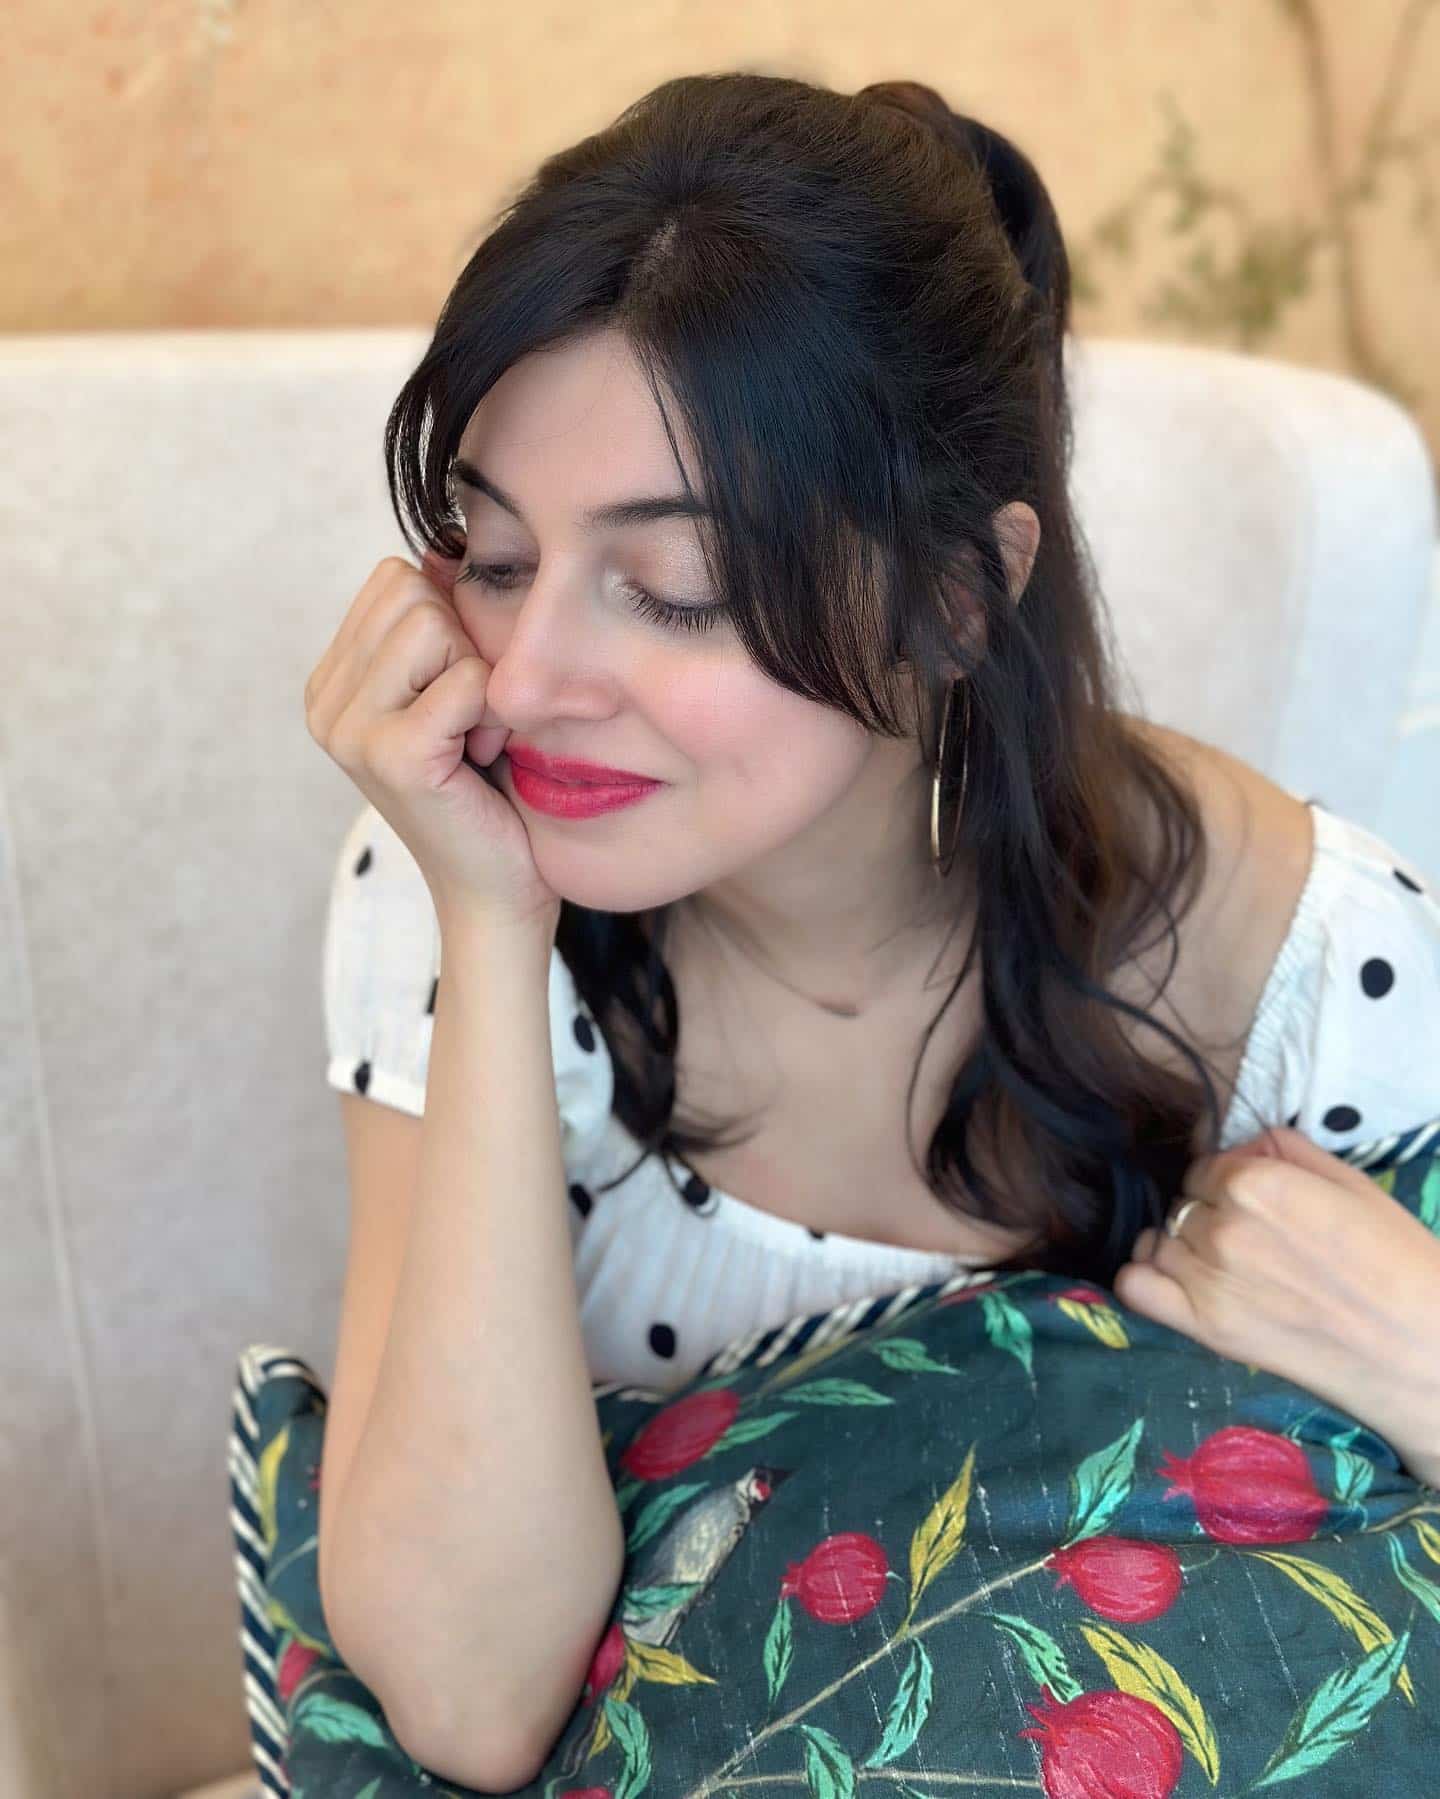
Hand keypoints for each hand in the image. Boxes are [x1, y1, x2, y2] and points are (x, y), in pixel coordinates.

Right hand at [304, 551, 561, 933]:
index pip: (395, 579)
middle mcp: (325, 703)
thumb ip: (440, 621)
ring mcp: (350, 730)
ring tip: (473, 739)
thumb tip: (443, 541)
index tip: (458, 698)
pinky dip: (494, 714)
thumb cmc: (489, 787)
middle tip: (470, 721)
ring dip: (480, 681)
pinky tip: (481, 759)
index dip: (450, 625)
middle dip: (464, 648)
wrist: (496, 889)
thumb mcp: (456, 689)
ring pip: (437, 627)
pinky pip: (468, 680)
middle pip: (412, 593)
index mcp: (332, 681)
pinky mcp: (392, 755)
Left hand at [1113, 1125, 1439, 1483]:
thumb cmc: (1397, 1261)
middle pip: (1181, 1204)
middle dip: (1206, 1215)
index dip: (1227, 1183)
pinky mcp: (1204, 1328)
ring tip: (1224, 1266)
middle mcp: (1221, 1225)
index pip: (1204, 1167)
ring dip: (1180, 1247)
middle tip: (1252, 1242)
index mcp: (1255, 1182)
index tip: (1255, 1206)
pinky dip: (1145, 1278)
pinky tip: (1177, 1283)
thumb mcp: (1348, 1182)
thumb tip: (1233, 1143)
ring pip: (1157, 1241)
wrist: (1421, 1349)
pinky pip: (1135, 1287)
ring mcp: (1206, 1278)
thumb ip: (1280, 1149)